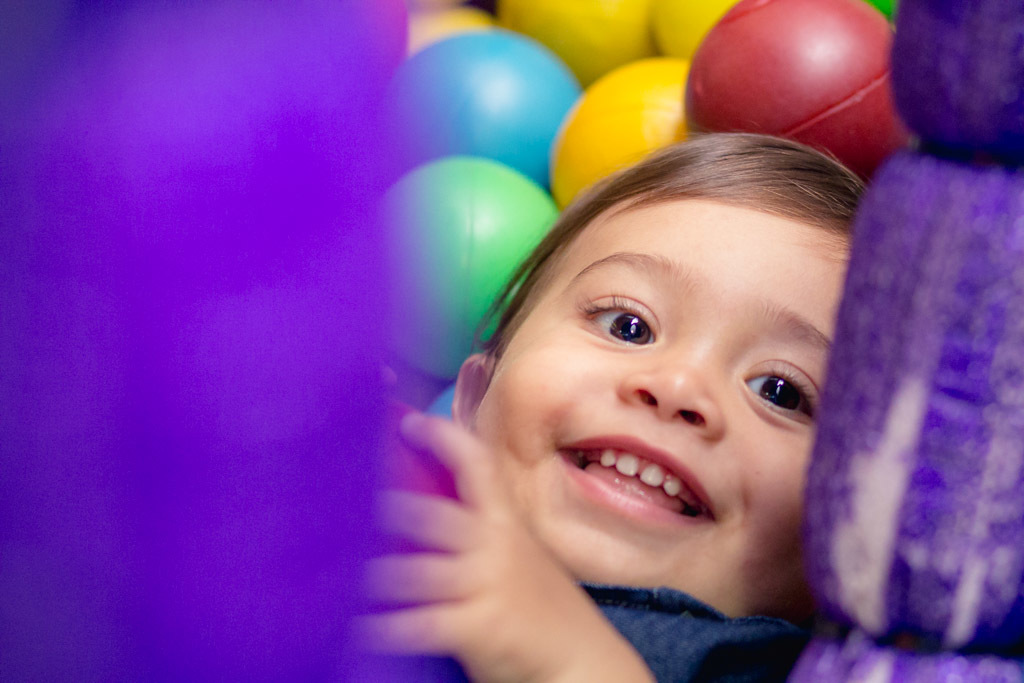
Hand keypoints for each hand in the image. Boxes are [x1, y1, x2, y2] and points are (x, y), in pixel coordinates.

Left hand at [362, 413, 653, 682]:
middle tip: (340, 499)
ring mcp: (487, 585)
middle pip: (432, 516)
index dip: (443, 438)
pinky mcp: (480, 628)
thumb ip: (479, 531)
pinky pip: (419, 625)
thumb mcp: (517, 553)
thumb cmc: (537, 603)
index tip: (409, 423)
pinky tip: (355, 626)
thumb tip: (419, 510)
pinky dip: (383, 626)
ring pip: (415, 571)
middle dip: (387, 508)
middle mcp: (496, 545)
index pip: (478, 463)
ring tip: (332, 567)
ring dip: (371, 572)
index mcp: (504, 520)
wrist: (582, 658)